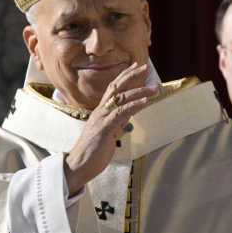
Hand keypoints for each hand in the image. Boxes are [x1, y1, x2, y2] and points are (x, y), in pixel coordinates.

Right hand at [64, 63, 157, 193]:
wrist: (77, 166)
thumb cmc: (92, 151)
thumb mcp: (109, 133)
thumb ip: (118, 121)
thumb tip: (130, 113)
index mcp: (101, 111)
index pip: (113, 88)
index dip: (125, 76)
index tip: (137, 67)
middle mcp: (100, 111)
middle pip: (116, 87)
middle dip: (132, 76)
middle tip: (146, 67)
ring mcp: (102, 119)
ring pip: (121, 98)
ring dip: (139, 91)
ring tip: (154, 88)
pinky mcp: (104, 129)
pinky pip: (120, 114)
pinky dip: (134, 106)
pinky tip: (145, 102)